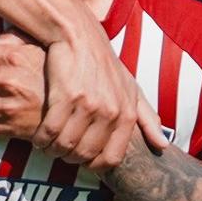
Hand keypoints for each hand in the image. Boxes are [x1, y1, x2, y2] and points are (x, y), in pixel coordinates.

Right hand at [35, 15, 167, 171]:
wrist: (78, 35)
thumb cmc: (104, 64)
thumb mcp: (131, 87)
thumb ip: (147, 118)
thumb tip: (163, 145)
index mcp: (127, 114)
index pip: (112, 158)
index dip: (93, 165)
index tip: (82, 160)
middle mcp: (110, 112)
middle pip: (85, 155)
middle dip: (69, 158)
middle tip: (60, 152)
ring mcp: (87, 104)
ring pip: (65, 145)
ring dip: (52, 151)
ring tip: (47, 146)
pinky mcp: (65, 96)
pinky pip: (50, 131)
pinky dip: (41, 139)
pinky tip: (38, 136)